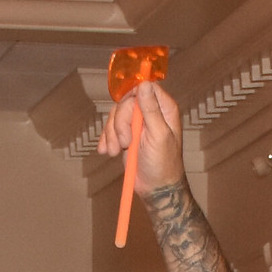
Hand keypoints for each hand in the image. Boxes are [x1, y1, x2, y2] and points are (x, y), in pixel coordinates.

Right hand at [97, 79, 184, 198]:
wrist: (155, 187)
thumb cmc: (163, 163)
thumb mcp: (158, 135)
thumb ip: (151, 110)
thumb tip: (144, 84)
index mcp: (164, 109)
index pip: (145, 87)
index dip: (132, 96)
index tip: (126, 114)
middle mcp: (150, 112)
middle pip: (125, 102)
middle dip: (119, 123)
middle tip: (125, 143)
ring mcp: (137, 123)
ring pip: (115, 115)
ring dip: (112, 134)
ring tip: (115, 152)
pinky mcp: (126, 134)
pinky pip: (110, 128)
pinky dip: (107, 139)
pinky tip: (108, 151)